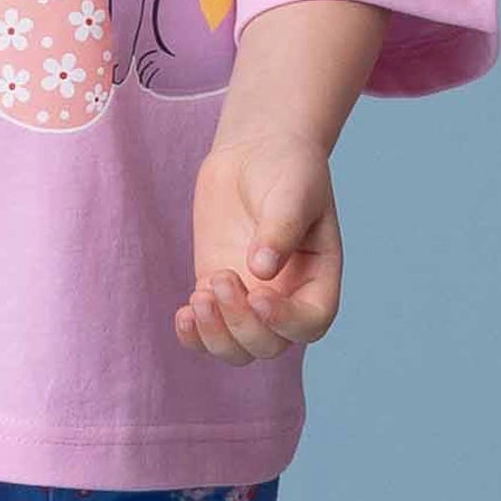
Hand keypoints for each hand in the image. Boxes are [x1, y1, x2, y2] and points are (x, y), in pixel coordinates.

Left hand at [174, 132, 342, 363]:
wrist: (256, 151)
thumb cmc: (287, 169)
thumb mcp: (293, 192)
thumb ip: (280, 229)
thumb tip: (262, 271)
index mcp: (318, 279)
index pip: (310, 322)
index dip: (285, 321)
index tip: (259, 295)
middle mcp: (287, 298)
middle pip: (269, 344)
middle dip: (242, 323)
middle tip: (222, 277)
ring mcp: (250, 298)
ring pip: (237, 349)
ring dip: (215, 336)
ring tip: (199, 296)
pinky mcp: (218, 289)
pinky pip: (206, 331)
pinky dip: (193, 335)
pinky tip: (183, 314)